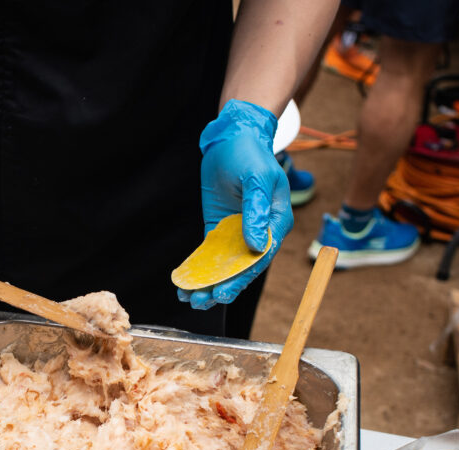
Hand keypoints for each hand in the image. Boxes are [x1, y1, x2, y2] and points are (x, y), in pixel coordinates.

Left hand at [179, 99, 292, 309]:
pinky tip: (184, 283)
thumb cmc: (250, 155)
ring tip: (188, 298)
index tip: (223, 292)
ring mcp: (237, 233)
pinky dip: (198, 269)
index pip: (259, 259)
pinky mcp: (219, 230)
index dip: (241, 278)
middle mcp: (258, 233)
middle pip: (240, 268)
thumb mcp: (256, 179)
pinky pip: (209, 254)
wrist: (234, 139)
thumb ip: (255, 209)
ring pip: (223, 266)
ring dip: (207, 283)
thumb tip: (254, 243)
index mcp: (275, 224)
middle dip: (221, 287)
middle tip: (200, 301)